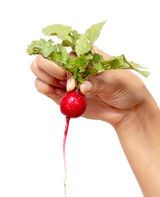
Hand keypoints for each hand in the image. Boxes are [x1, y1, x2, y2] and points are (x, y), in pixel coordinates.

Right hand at [31, 47, 146, 126]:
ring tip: (65, 92)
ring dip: (46, 82)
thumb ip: (97, 83)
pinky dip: (47, 91)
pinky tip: (61, 96)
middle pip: (43, 59)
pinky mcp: (61, 94)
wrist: (125, 107)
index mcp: (83, 53)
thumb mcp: (115, 81)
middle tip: (66, 85)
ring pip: (39, 73)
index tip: (68, 78)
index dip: (59, 64)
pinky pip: (43, 88)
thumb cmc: (124, 87)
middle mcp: (70, 63)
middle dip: (49, 71)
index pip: (61, 51)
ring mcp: (63, 79)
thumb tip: (81, 88)